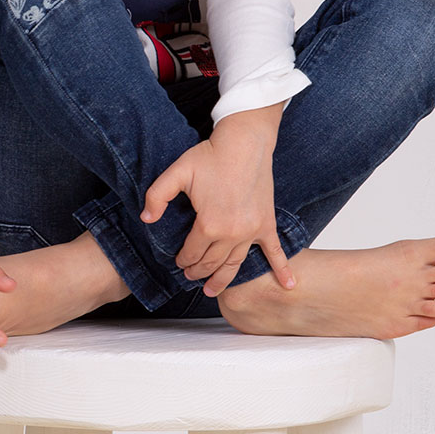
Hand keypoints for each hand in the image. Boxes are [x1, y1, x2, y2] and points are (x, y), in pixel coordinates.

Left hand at [139, 107, 295, 296]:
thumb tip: (146, 219)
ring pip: (235, 264)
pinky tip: (288, 285)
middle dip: (198, 272)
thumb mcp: (177, 172)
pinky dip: (282, 270)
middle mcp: (232, 233)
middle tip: (191, 277)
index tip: (179, 262)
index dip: (183, 260)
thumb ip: (157, 196)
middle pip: (212, 262)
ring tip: (212, 290)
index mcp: (209, 225)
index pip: (192, 253)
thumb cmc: (212, 156)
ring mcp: (252, 231)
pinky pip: (275, 252)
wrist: (245, 143)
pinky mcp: (266, 224)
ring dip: (222, 279)